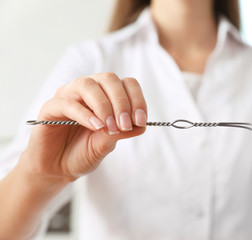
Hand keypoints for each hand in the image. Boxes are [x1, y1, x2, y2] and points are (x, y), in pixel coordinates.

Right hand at [21, 73, 146, 181]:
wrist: (57, 169)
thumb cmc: (82, 153)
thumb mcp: (107, 144)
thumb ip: (122, 132)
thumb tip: (140, 124)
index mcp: (105, 95)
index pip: (126, 84)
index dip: (137, 99)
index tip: (140, 121)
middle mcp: (87, 90)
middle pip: (109, 79)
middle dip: (122, 102)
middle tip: (125, 125)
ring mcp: (67, 96)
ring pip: (87, 85)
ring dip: (104, 105)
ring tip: (110, 127)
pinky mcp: (50, 108)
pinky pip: (68, 103)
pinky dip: (85, 114)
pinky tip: (95, 127)